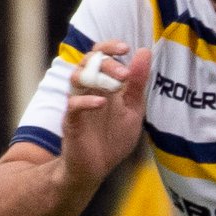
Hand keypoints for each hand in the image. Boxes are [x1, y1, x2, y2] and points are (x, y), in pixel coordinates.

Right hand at [60, 41, 151, 189]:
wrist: (96, 169)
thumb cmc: (113, 138)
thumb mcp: (133, 109)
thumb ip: (137, 83)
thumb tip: (145, 52)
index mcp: (103, 83)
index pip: (101, 54)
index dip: (110, 46)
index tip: (126, 47)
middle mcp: (88, 89)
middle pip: (88, 61)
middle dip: (107, 61)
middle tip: (125, 74)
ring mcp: (77, 103)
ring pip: (76, 77)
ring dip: (96, 76)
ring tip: (117, 83)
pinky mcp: (71, 121)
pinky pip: (73, 104)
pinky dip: (86, 101)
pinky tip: (102, 103)